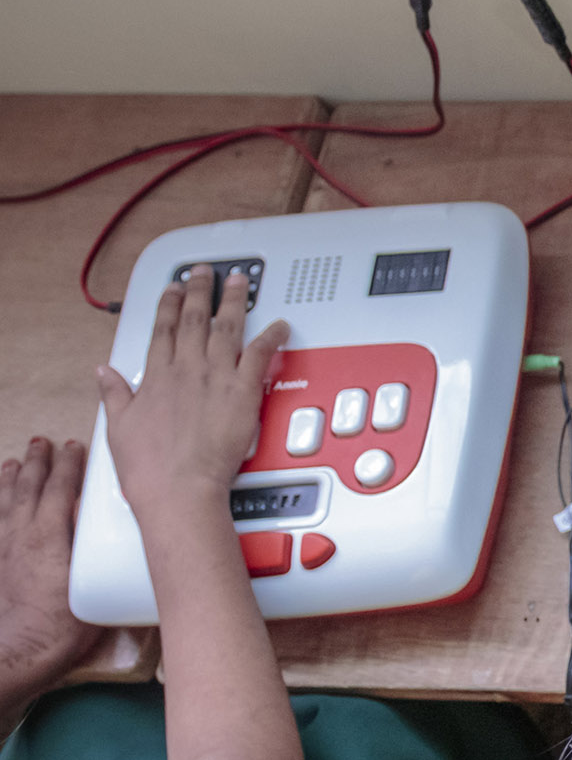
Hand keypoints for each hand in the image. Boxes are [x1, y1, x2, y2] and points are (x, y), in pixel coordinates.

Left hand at [0, 437, 100, 725]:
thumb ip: (109, 562)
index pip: (59, 488)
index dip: (68, 464)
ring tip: (14, 463)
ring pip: (5, 502)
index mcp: (49, 536)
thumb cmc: (61, 626)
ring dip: (10, 479)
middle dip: (36, 462)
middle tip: (42, 443)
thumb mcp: (95, 587)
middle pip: (29, 487)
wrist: (20, 652)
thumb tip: (136, 546)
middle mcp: (22, 536)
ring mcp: (4, 549)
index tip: (75, 447)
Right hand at [96, 266, 288, 519]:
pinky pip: (261, 356)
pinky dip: (272, 337)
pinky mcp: (243, 392)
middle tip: (206, 272)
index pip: (162, 329)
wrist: (179, 488)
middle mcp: (186, 370)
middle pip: (194, 319)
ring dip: (235, 302)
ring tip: (241, 281)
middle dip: (200, 290)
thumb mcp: (119, 426)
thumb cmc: (150, 468)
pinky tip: (280, 325)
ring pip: (227, 328)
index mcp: (156, 377)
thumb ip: (114, 393)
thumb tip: (103, 372)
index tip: (173, 288)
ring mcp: (216, 378)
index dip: (168, 304)